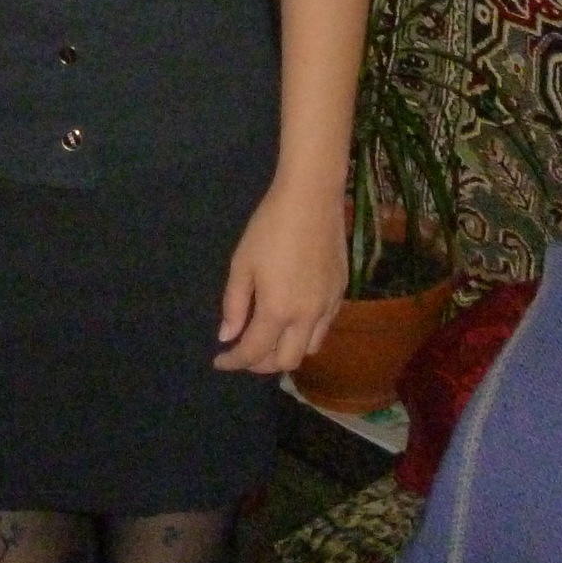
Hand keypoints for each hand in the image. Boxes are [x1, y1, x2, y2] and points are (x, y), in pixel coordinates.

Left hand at [214, 182, 347, 374]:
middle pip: (286, 361)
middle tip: (243, 351)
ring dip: (287, 352)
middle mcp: (307, 317)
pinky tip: (293, 319)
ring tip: (268, 339)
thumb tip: (227, 336)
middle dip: (261, 364)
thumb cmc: (270, 226)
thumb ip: (234, 304)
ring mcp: (329, 306)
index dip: (234, 361)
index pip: (254, 352)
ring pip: (310, 349)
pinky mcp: (341, 293)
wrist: (312, 198)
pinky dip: (306, 335)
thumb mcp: (242, 263)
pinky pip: (324, 328)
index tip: (220, 360)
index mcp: (278, 310)